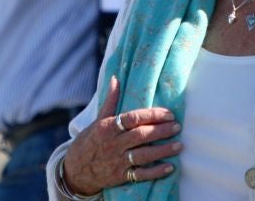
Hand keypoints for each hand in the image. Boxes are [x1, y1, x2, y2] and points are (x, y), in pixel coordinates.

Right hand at [63, 76, 182, 195]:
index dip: (152, 115)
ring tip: (178, 145)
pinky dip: (156, 172)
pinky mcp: (120, 176)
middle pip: (141, 136)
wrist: (75, 170)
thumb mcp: (98, 120)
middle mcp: (113, 144)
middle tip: (177, 126)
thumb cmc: (90, 140)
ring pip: (143, 155)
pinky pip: (140, 175)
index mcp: (108, 128)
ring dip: (162, 150)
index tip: (169, 113)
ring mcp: (117, 161)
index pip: (133, 118)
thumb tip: (115, 78)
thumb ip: (110, 101)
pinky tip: (169, 167)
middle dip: (161, 131)